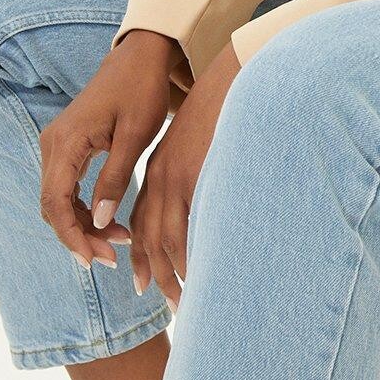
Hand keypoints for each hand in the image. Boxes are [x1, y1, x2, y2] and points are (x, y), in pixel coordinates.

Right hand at [39, 33, 177, 269]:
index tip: (94, 259)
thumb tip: (102, 222)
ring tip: (119, 242)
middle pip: (54, 205)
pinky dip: (85, 208)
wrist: (139, 58)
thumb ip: (116, 177)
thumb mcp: (135, 134)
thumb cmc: (141, 89)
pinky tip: (110, 221)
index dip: (72, 235)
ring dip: (84, 224)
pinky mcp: (69, 146)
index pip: (56, 201)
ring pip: (59, 199)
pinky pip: (67, 187)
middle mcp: (54, 143)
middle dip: (80, 236)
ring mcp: (58, 144)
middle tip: (113, 257)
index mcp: (67, 140)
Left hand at [127, 39, 241, 307]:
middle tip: (168, 300)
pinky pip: (183, 226)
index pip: (144, 219)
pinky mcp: (190, 175)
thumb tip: (209, 201)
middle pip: (147, 234)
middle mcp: (160, 174)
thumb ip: (199, 173)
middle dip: (153, 271)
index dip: (144, 253)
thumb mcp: (205, 143)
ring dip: (168, 273)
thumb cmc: (230, 110)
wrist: (235, 79)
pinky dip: (184, 255)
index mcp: (161, 167)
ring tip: (182, 300)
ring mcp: (173, 175)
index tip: (145, 281)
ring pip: (161, 238)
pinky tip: (193, 274)